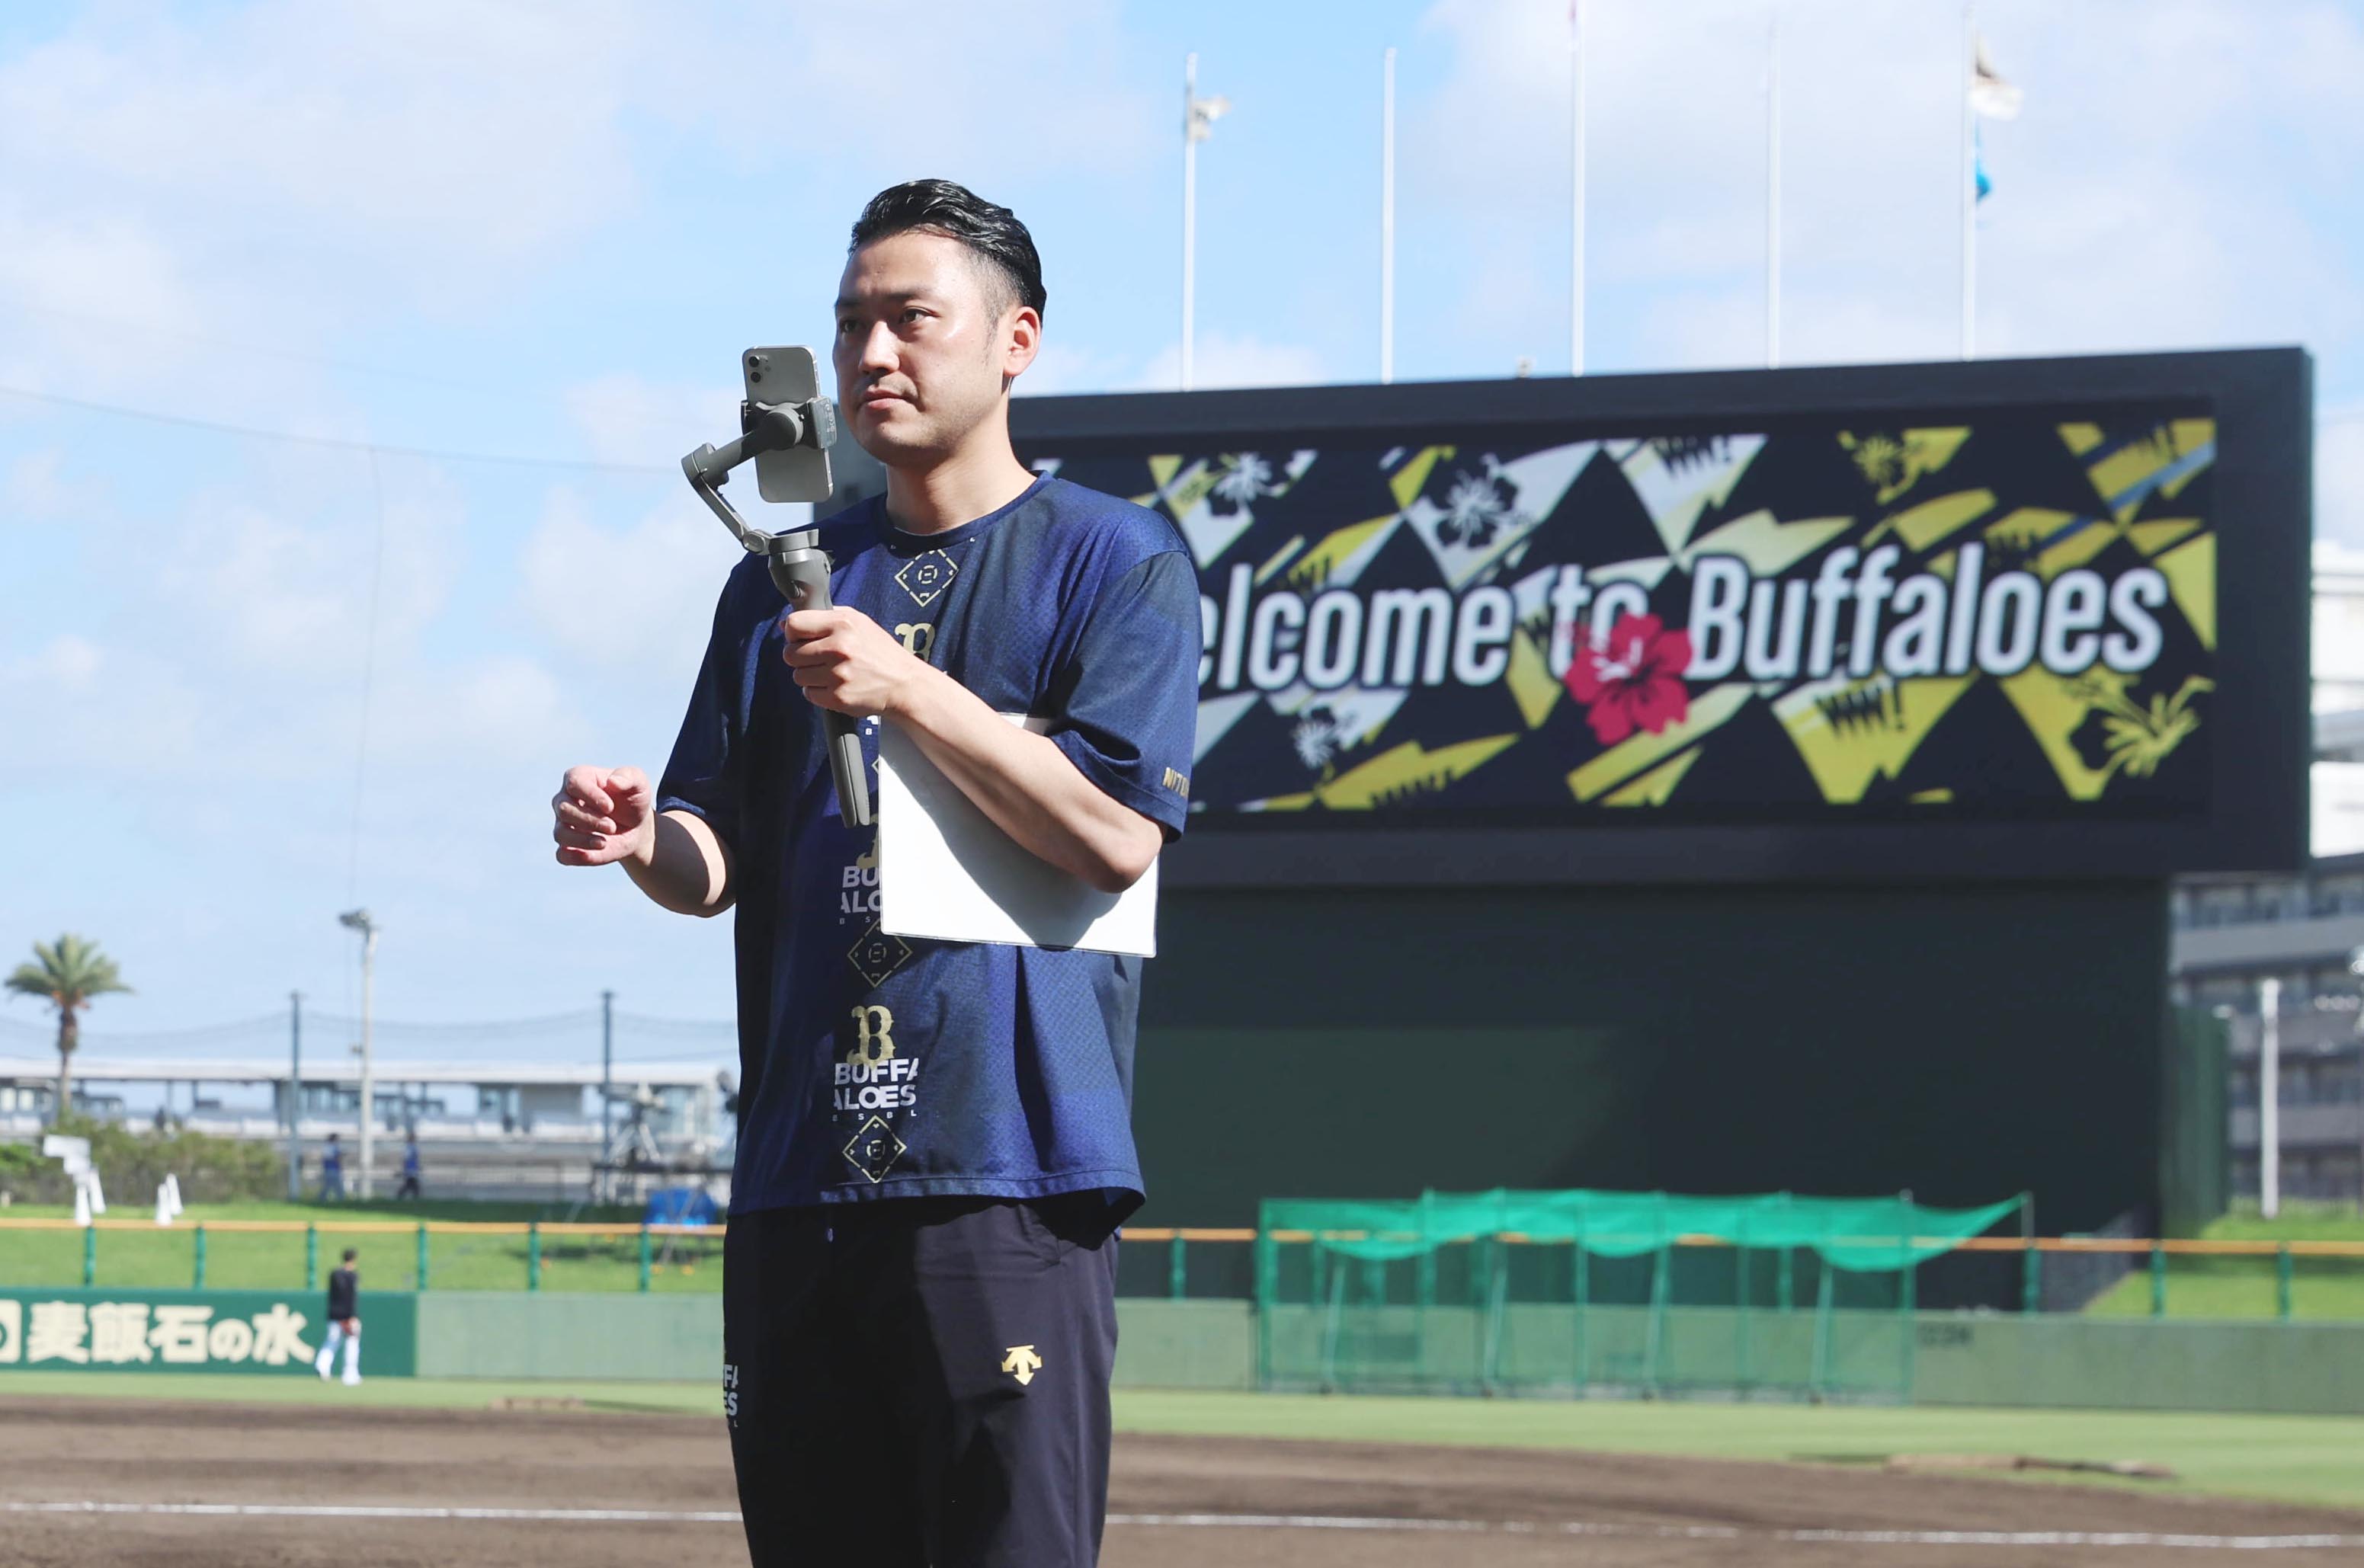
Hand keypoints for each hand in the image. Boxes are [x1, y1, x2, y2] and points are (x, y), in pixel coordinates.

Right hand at [552, 765, 654, 867]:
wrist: (636, 825)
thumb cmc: (632, 798)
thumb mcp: (638, 782)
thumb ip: (629, 777)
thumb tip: (613, 782)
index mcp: (578, 778)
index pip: (573, 783)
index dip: (591, 795)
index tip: (610, 806)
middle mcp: (564, 800)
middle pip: (564, 810)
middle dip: (590, 820)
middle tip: (612, 826)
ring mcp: (563, 824)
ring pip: (561, 833)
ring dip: (583, 840)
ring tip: (604, 842)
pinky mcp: (569, 847)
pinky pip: (562, 855)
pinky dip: (575, 857)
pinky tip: (592, 854)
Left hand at [783, 607, 926, 717]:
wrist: (904, 684)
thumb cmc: (880, 652)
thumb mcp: (859, 622)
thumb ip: (824, 617)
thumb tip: (785, 624)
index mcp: (843, 624)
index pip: (794, 624)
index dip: (793, 633)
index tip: (800, 639)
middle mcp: (839, 647)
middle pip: (790, 653)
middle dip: (800, 657)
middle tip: (818, 659)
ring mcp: (837, 674)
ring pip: (797, 676)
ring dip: (809, 676)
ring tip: (830, 673)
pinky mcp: (837, 697)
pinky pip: (809, 694)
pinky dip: (818, 692)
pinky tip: (835, 686)